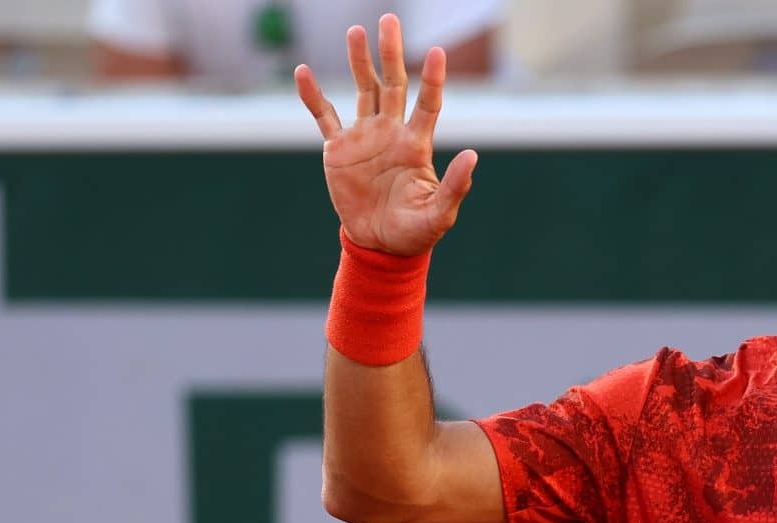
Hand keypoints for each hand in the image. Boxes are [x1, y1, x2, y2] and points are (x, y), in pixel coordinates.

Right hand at [294, 14, 477, 255]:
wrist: (380, 246)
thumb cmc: (415, 232)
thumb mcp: (439, 213)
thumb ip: (455, 186)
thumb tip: (472, 155)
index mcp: (416, 145)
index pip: (427, 104)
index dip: (432, 79)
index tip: (437, 52)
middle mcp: (391, 133)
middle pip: (393, 84)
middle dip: (391, 53)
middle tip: (389, 20)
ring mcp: (364, 138)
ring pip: (363, 90)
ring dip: (360, 62)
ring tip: (356, 32)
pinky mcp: (338, 149)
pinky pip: (324, 116)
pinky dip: (313, 96)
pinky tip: (303, 73)